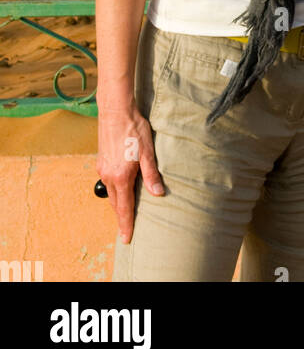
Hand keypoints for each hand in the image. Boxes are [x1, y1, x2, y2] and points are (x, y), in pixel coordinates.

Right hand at [96, 104, 164, 243]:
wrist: (115, 111)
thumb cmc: (134, 129)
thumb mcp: (148, 152)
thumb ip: (151, 175)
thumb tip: (158, 194)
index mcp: (121, 176)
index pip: (124, 207)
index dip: (126, 224)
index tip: (126, 238)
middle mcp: (109, 175)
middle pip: (115, 203)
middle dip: (121, 217)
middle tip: (126, 229)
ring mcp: (102, 168)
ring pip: (110, 192)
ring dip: (117, 203)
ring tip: (124, 212)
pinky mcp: (101, 160)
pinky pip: (108, 181)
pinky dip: (114, 190)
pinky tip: (121, 187)